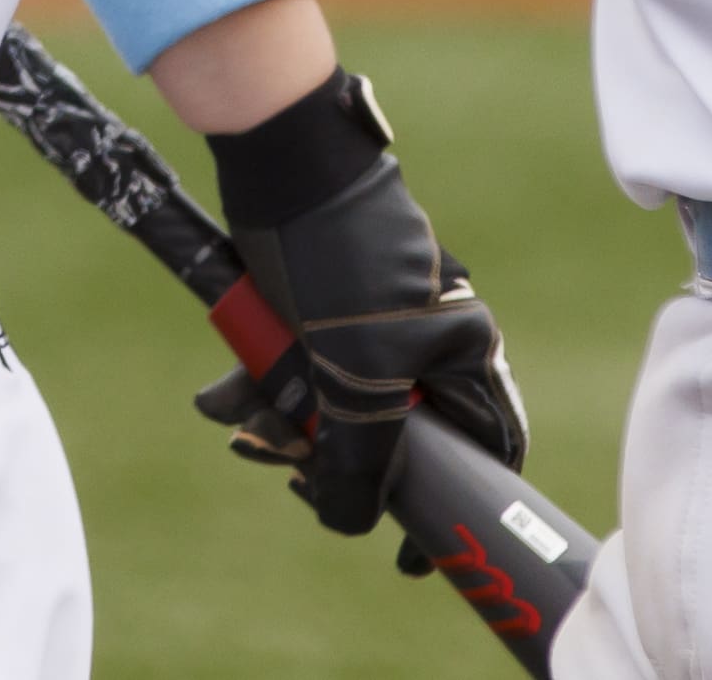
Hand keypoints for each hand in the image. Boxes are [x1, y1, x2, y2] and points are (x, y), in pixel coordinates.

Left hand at [195, 72, 526, 539]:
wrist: (281, 158)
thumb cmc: (336, 258)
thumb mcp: (354, 375)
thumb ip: (360, 458)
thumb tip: (347, 522)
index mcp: (464, 351)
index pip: (485, 448)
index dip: (452, 504)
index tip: (410, 553)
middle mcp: (429, 338)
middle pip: (393, 434)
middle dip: (332, 457)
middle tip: (286, 467)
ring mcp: (375, 320)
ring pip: (336, 404)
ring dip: (284, 420)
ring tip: (237, 415)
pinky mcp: (325, 304)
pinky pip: (301, 368)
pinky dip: (266, 382)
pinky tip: (225, 392)